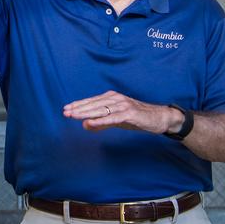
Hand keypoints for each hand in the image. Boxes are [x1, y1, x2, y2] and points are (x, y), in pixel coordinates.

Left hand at [63, 90, 179, 134]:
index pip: (91, 101)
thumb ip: (101, 122)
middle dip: (78, 108)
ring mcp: (123, 105)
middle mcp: (116, 98)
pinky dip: (101, 120)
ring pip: (100, 109)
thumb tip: (85, 125)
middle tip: (65, 112)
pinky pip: (112, 118)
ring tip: (73, 116)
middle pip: (93, 104)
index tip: (66, 109)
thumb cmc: (137, 117)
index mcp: (112, 97)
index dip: (78, 105)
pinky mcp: (129, 113)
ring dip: (86, 113)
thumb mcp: (117, 120)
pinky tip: (91, 122)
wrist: (159, 118)